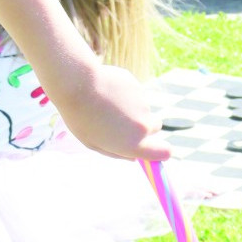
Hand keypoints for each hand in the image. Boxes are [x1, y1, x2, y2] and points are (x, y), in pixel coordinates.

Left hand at [54, 65, 172, 161]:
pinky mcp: (138, 87)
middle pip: (155, 127)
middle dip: (143, 126)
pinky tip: (106, 90)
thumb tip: (133, 157)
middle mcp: (143, 125)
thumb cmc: (80, 117)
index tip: (152, 148)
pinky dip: (125, 93)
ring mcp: (143, 104)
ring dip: (130, 107)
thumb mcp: (93, 143)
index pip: (165, 153)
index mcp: (133, 144)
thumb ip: (116, 153)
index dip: (161, 151)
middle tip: (119, 121)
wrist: (77, 84)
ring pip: (143, 108)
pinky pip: (135, 93)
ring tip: (105, 103)